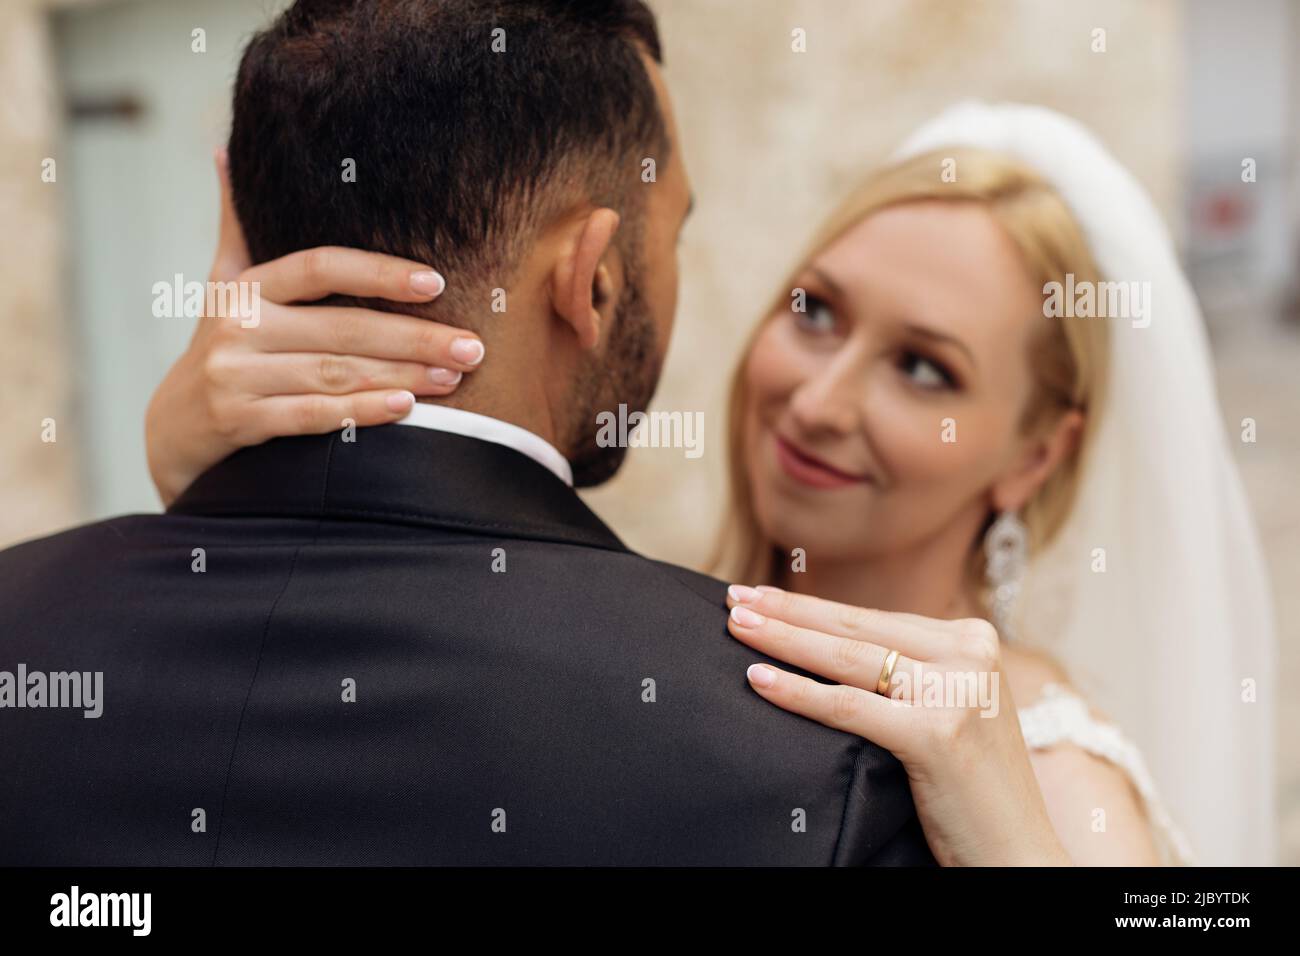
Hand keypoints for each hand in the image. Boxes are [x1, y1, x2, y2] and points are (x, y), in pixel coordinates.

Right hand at [145, 149, 484, 504]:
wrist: (172, 430)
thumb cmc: (220, 349)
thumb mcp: (222, 287)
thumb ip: (238, 228)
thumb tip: (228, 151)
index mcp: (245, 289)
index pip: (320, 268)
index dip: (379, 272)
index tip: (436, 282)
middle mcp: (238, 328)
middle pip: (343, 329)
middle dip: (416, 338)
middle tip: (472, 347)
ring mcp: (236, 377)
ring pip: (336, 374)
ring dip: (403, 376)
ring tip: (454, 377)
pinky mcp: (239, 423)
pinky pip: (313, 417)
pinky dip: (362, 413)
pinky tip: (407, 409)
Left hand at [725, 585, 1071, 866]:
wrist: (1018, 852)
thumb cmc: (972, 784)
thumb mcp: (951, 706)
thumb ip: (911, 671)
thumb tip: (828, 639)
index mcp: (973, 640)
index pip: (874, 618)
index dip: (813, 606)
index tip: (763, 595)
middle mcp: (970, 656)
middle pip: (857, 629)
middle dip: (788, 611)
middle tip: (735, 598)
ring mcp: (957, 693)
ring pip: (847, 660)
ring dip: (783, 640)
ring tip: (737, 627)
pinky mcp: (938, 735)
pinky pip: (849, 707)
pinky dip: (798, 692)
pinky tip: (759, 680)